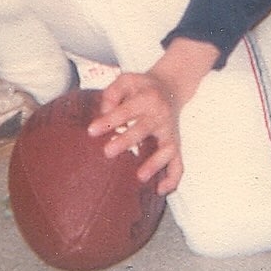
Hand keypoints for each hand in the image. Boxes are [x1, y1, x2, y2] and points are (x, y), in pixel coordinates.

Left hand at [87, 38, 219, 195]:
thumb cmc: (142, 87)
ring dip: (155, 163)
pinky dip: (172, 178)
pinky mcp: (175, 144)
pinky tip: (159, 190)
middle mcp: (160, 115)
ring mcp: (169, 131)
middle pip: (144, 129)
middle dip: (126, 141)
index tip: (91, 131)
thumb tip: (104, 113)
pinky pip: (179, 163)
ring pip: (167, 149)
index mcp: (147, 98)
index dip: (109, 120)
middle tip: (107, 152)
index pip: (126, 109)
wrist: (171, 86)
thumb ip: (112, 92)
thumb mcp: (127, 79)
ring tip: (140, 176)